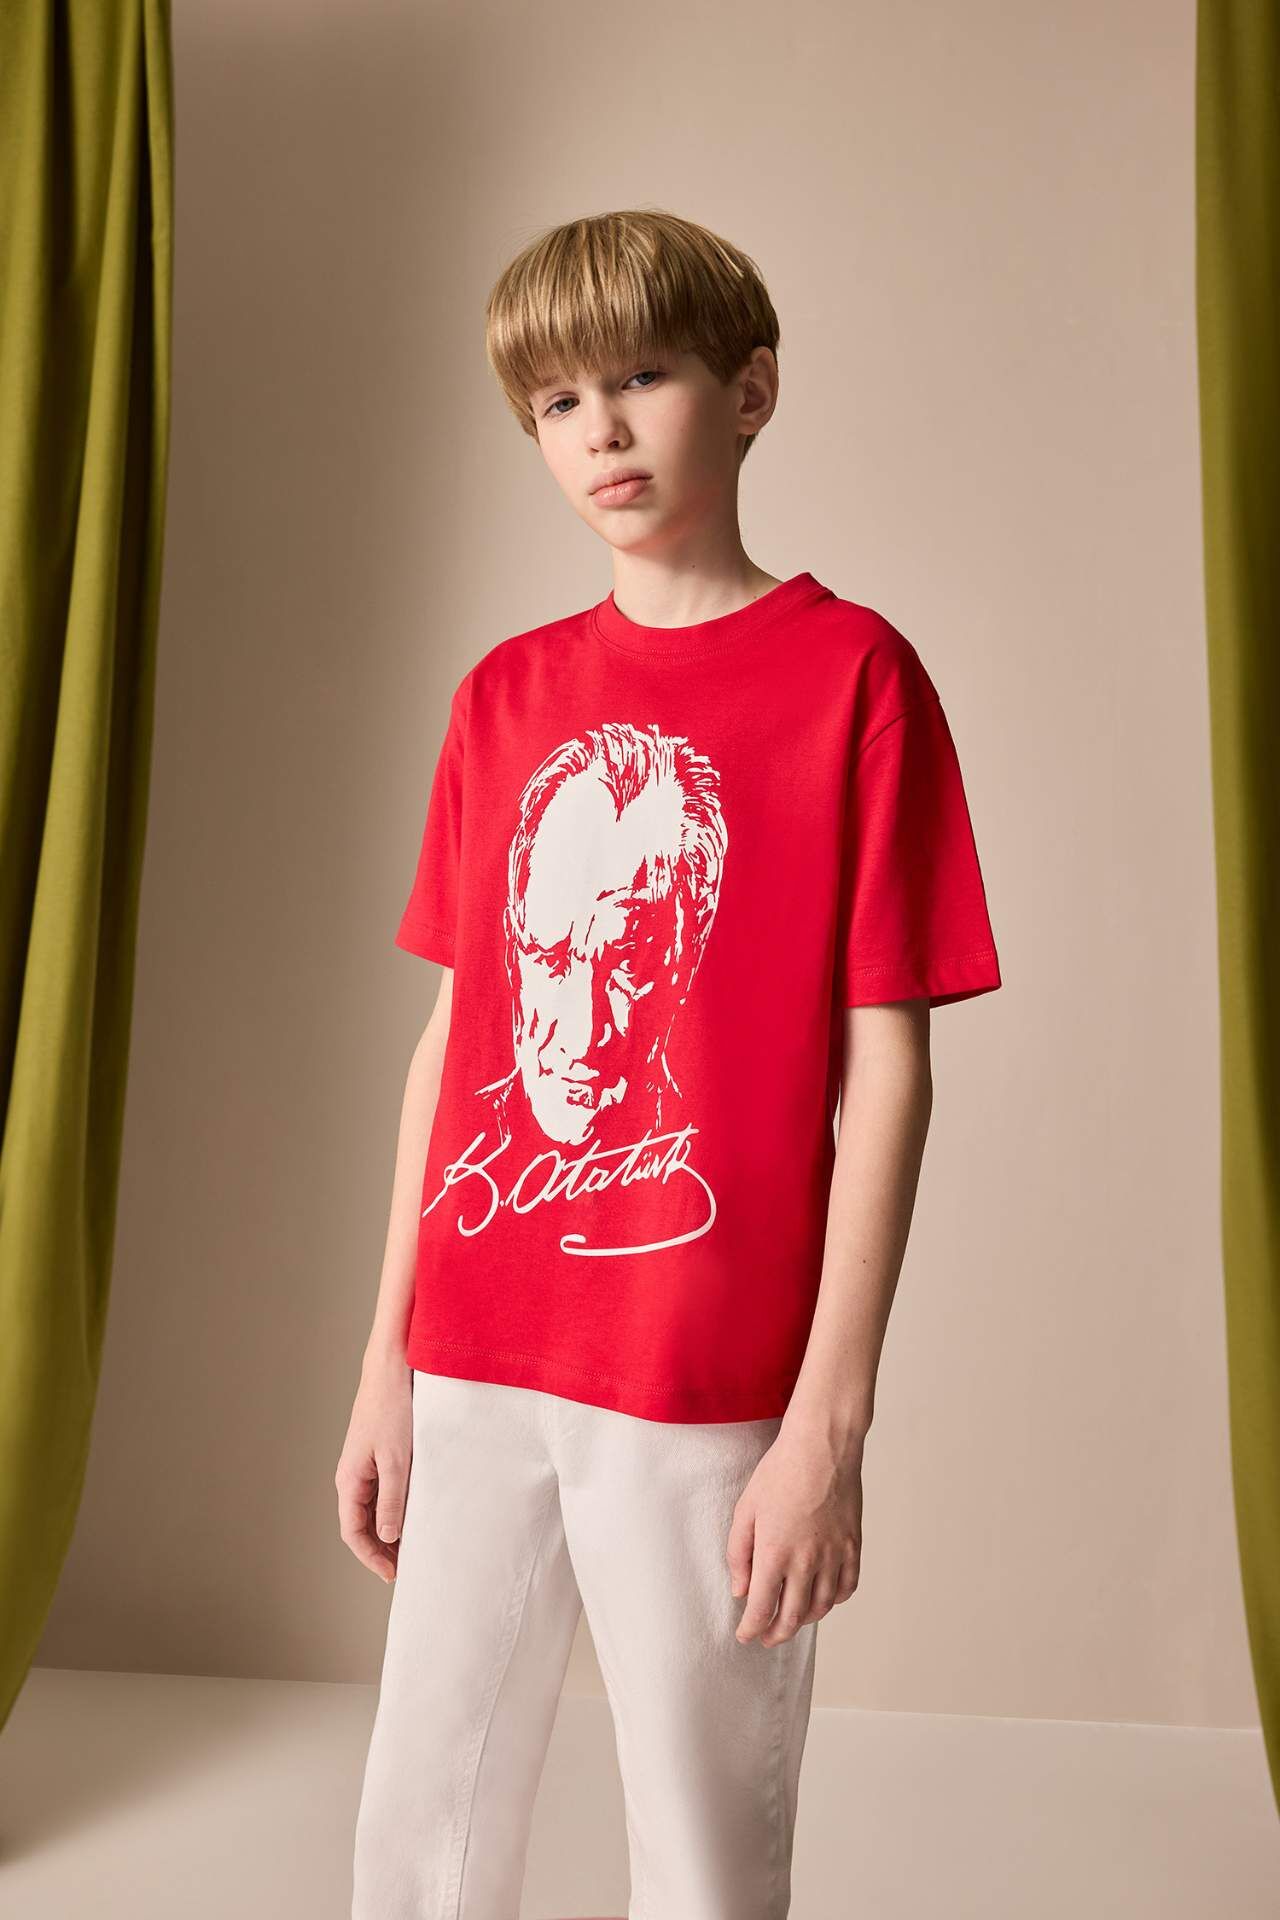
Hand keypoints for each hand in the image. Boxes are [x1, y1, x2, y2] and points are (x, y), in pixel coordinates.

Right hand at [335, 1352, 412, 1584]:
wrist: (392, 1367)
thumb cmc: (392, 1409)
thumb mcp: (397, 1460)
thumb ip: (393, 1500)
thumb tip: (389, 1537)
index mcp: (349, 1480)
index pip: (353, 1533)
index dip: (371, 1557)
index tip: (393, 1575)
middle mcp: (352, 1476)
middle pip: (361, 1524)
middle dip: (380, 1548)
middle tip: (406, 1567)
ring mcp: (364, 1465)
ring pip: (372, 1508)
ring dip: (388, 1528)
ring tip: (413, 1545)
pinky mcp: (377, 1453)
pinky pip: (382, 1490)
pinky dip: (395, 1507)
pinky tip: (415, 1512)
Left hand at [727, 1418, 862, 1646]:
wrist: (822, 1447)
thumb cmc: (780, 1472)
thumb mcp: (745, 1509)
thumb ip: (739, 1554)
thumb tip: (741, 1590)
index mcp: (774, 1554)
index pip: (762, 1609)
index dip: (751, 1629)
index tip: (745, 1636)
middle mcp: (806, 1562)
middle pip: (792, 1617)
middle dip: (776, 1634)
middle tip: (767, 1638)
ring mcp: (834, 1556)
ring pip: (821, 1607)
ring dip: (804, 1620)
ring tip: (792, 1619)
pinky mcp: (853, 1546)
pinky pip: (846, 1587)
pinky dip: (833, 1601)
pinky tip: (822, 1598)